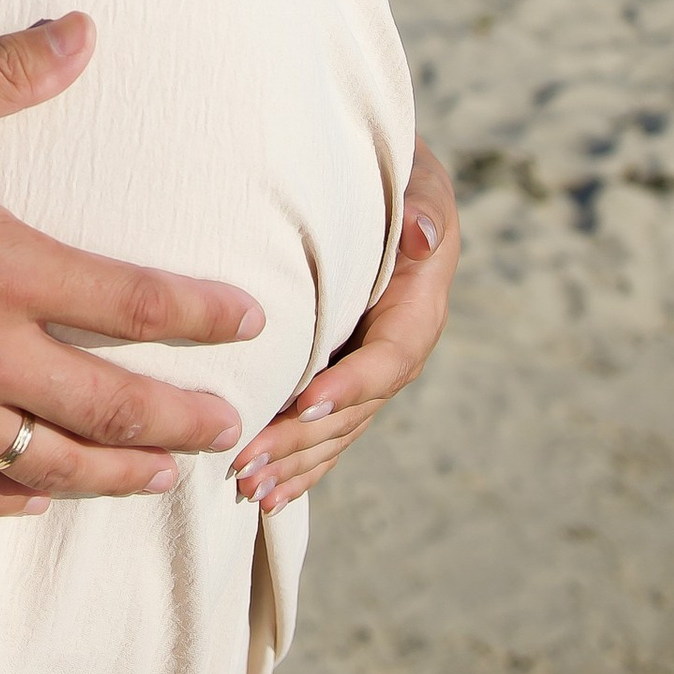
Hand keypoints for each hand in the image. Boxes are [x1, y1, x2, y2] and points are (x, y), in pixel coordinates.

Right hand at [0, 14, 266, 520]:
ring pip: (43, 462)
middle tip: (227, 431)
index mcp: (1, 269)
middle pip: (105, 407)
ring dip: (111, 476)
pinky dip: (4, 500)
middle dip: (175, 422)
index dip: (199, 315)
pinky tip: (29, 502)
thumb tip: (83, 31)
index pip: (131, 302)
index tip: (251, 322)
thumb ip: (5, 72)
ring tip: (159, 482)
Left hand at [231, 144, 458, 514]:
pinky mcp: (344, 380)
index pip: (388, 359)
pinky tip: (266, 496)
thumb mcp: (417, 182)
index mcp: (419, 311)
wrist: (389, 191)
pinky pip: (327, 432)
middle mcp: (397, 352)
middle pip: (354, 411)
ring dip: (295, 463)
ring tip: (249, 490)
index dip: (350, 385)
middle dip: (303, 441)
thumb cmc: (396, 178)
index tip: (306, 403)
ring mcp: (370, 373)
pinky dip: (300, 464)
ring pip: (336, 432)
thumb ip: (421, 209)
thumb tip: (423, 236)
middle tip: (250, 465)